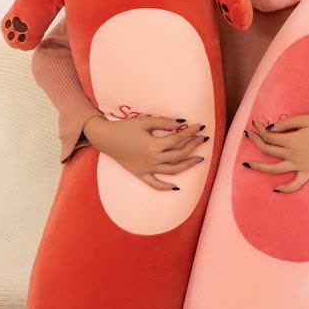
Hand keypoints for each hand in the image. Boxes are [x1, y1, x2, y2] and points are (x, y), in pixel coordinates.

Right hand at [83, 115, 208, 191]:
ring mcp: (147, 169)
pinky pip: (155, 184)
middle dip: (193, 146)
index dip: (190, 132)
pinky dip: (165, 187)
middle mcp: (152, 159)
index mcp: (153, 145)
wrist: (106, 139)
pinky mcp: (141, 174)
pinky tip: (176, 187)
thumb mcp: (144, 121)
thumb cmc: (125, 128)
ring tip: (199, 158)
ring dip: (187, 165)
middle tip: (202, 138)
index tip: (200, 126)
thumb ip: (163, 122)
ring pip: (172, 170)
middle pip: (178, 154)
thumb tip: (181, 123)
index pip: (178, 139)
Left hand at [243, 115, 308, 192]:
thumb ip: (287, 123)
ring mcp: (299, 166)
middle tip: (249, 135)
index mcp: (291, 141)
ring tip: (247, 164)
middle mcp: (292, 155)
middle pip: (268, 150)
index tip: (255, 123)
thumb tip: (271, 128)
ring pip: (274, 170)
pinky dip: (285, 189)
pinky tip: (276, 189)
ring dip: (259, 167)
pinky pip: (295, 185)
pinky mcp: (308, 173)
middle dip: (256, 141)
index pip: (269, 136)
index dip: (259, 129)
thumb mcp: (306, 119)